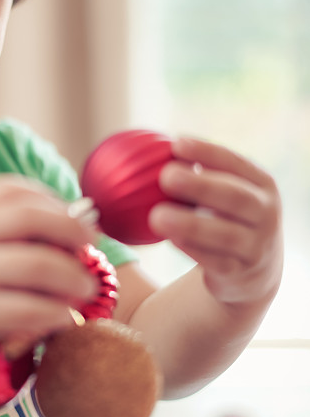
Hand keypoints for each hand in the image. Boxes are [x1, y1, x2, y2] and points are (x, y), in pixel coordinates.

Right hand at [0, 175, 97, 377]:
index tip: (74, 216)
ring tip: (86, 287)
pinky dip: (57, 313)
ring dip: (74, 277)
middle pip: (33, 218)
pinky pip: (30, 308)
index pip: (14, 189)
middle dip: (73, 230)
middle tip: (91, 246)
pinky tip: (64, 318)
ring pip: (39, 265)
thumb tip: (62, 228)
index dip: (52, 199)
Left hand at [148, 137, 282, 309]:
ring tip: (157, 216)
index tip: (176, 144)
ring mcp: (256, 245)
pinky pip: (216, 261)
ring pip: (225, 234)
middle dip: (201, 186)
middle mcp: (266, 213)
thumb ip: (200, 173)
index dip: (208, 152)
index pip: (237, 163)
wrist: (253, 270)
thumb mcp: (227, 192)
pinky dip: (193, 249)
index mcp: (262, 184)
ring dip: (190, 224)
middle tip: (165, 176)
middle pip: (236, 197)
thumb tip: (150, 149)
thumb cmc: (227, 216)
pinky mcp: (240, 273)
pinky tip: (171, 239)